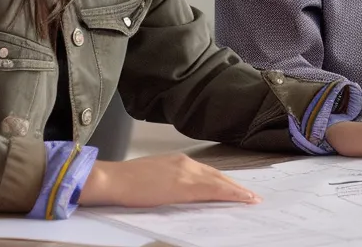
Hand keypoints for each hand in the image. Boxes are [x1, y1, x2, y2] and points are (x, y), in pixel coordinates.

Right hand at [82, 153, 259, 207]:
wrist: (111, 180)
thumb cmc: (124, 183)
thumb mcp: (152, 179)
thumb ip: (170, 183)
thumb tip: (183, 194)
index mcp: (176, 161)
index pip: (206, 172)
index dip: (223, 181)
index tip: (236, 188)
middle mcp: (184, 163)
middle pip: (216, 175)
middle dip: (234, 186)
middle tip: (250, 195)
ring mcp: (185, 172)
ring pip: (218, 181)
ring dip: (236, 190)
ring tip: (250, 199)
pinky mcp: (183, 184)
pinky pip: (213, 189)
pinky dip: (230, 193)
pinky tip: (240, 198)